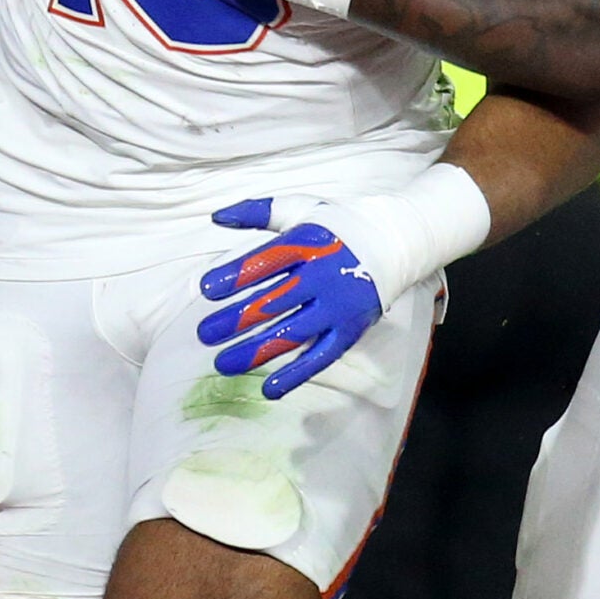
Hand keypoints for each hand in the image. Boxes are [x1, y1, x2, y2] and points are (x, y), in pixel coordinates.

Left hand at [196, 197, 384, 398]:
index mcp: (306, 243)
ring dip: (256, 351)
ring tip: (223, 364)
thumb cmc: (337, 225)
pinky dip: (296, 375)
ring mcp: (337, 306)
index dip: (234, 276)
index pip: (265, 261)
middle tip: (204, 334)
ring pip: (292, 333)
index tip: (205, 290)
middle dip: (235, 320)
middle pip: (273, 302)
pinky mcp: (350, 330)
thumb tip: (217, 216)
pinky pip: (321, 357)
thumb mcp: (299, 209)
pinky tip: (268, 389)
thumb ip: (257, 212)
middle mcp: (322, 276)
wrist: (395, 242)